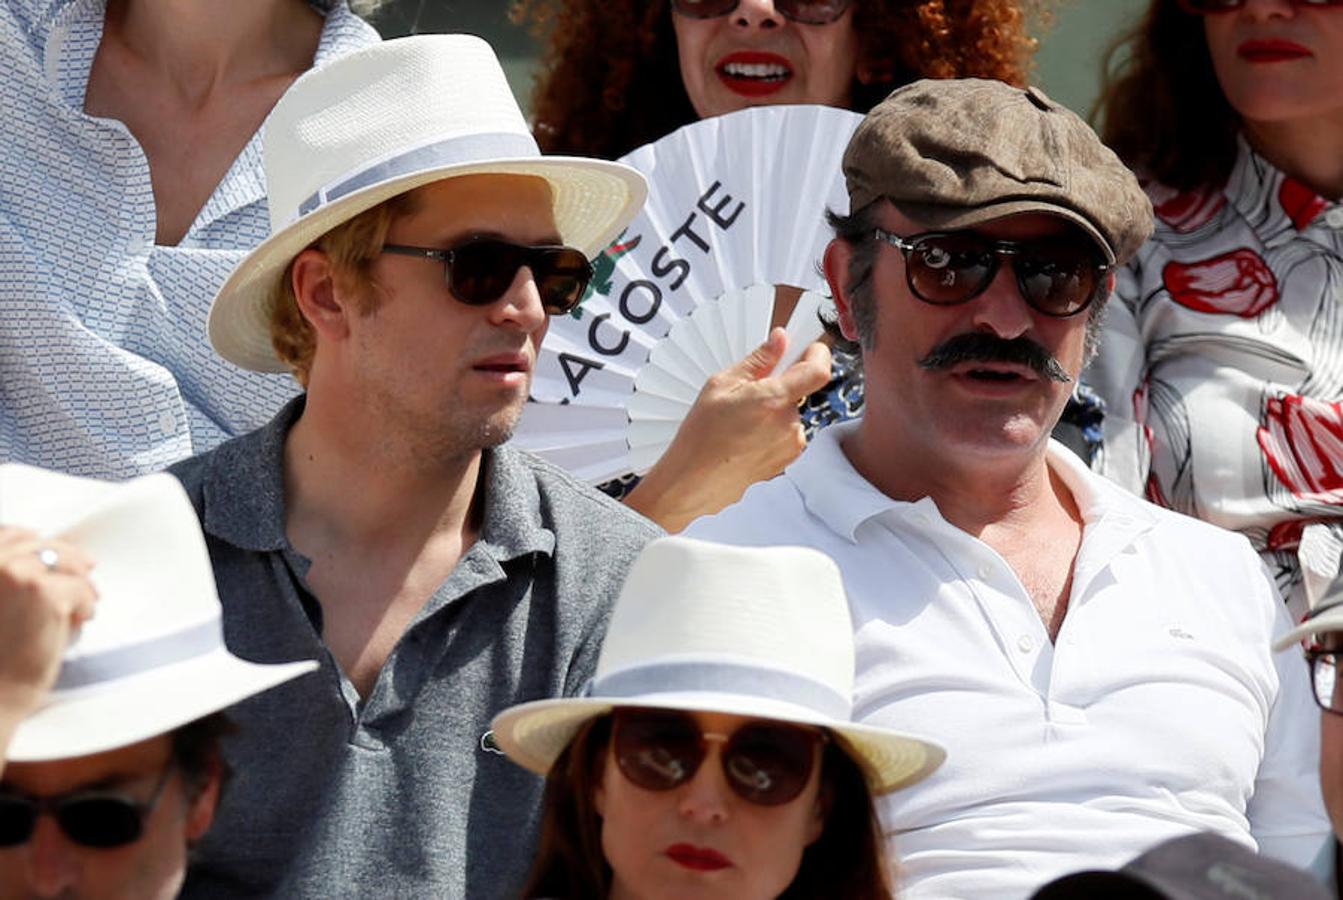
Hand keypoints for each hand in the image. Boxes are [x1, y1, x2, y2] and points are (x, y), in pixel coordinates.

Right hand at [0, 528, 96, 723]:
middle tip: (89, 569)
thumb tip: (45, 548)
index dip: (37, 541)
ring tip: (85, 601)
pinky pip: (81, 588)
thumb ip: (8, 573)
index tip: (57, 551)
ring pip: (66, 563)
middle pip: (42, 544)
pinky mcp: (43, 591)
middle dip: (69, 558)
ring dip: (80, 581)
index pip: (9, 533)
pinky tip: (81, 619)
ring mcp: (14, 573)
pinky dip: (86, 604)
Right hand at [625, 327, 832, 531]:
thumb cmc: (701, 438)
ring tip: (742, 421)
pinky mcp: (788, 460)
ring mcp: (791, 445)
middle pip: (800, 390)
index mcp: (773, 400)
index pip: (819, 369)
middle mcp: (789, 424)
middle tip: (750, 393)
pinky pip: (787, 434)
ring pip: (792, 413)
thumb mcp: (721, 385)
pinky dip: (772, 430)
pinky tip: (746, 437)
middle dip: (780, 386)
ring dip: (774, 410)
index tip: (807, 346)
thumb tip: (779, 341)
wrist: (693, 482)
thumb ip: (758, 360)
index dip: (817, 353)